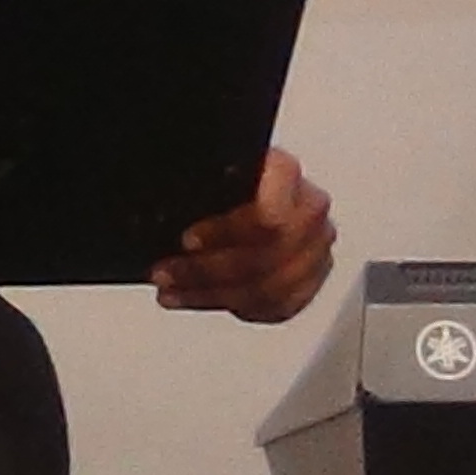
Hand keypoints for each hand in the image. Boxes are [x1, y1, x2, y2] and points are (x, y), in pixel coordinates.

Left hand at [151, 146, 336, 322]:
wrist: (252, 188)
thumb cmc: (225, 178)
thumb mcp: (208, 168)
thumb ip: (197, 185)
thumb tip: (159, 211)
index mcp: (285, 171)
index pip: (269, 214)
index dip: (225, 231)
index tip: (186, 240)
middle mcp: (309, 208)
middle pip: (267, 255)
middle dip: (207, 271)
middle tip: (165, 273)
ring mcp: (316, 246)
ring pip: (271, 287)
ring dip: (213, 294)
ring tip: (172, 291)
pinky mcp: (311, 278)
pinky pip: (279, 305)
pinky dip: (236, 306)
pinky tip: (202, 299)